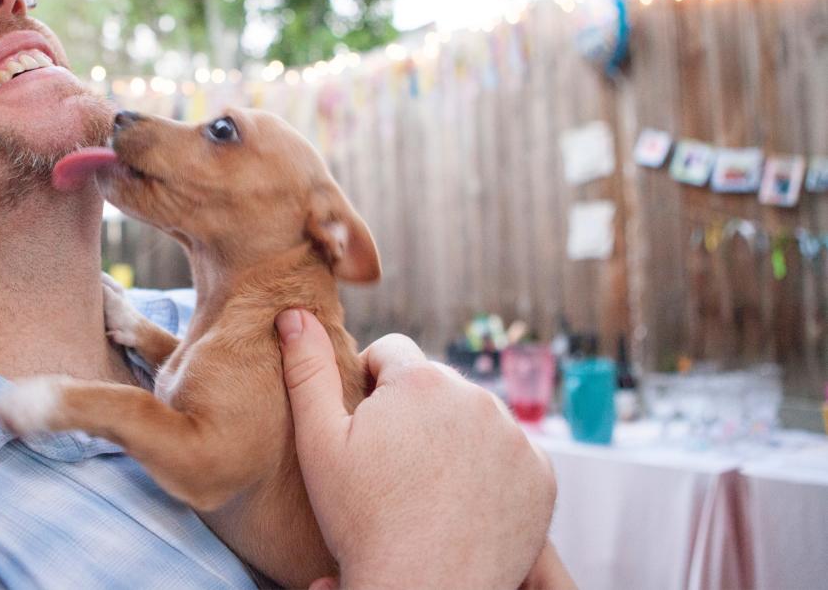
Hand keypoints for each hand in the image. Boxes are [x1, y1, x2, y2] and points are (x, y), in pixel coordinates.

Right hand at [276, 309, 556, 589]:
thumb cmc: (362, 521)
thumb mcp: (319, 443)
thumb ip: (307, 371)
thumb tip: (293, 314)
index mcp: (421, 380)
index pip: (391, 352)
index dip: (369, 385)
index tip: (363, 428)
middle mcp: (477, 396)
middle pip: (434, 385)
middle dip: (412, 411)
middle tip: (391, 465)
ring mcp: (515, 437)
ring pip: (472, 417)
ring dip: (451, 436)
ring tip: (425, 486)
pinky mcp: (541, 475)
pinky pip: (510, 454)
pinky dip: (488, 469)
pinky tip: (461, 501)